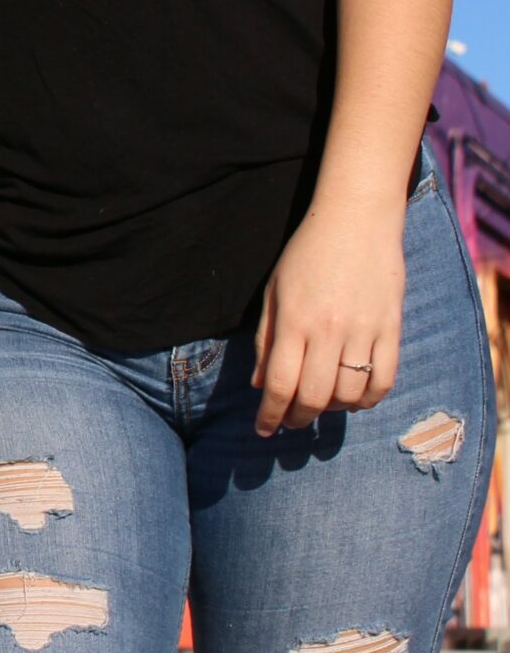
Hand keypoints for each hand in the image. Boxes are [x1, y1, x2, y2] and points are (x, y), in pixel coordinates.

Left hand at [253, 198, 404, 435]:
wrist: (356, 221)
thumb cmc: (306, 253)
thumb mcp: (274, 291)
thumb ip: (267, 339)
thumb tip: (260, 385)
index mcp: (294, 320)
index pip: (280, 384)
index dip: (271, 414)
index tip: (264, 431)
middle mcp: (329, 330)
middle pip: (314, 397)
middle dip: (299, 418)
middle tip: (292, 423)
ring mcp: (364, 331)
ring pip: (350, 394)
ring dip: (332, 409)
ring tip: (320, 405)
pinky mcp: (392, 329)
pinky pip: (384, 380)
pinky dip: (369, 399)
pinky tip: (354, 397)